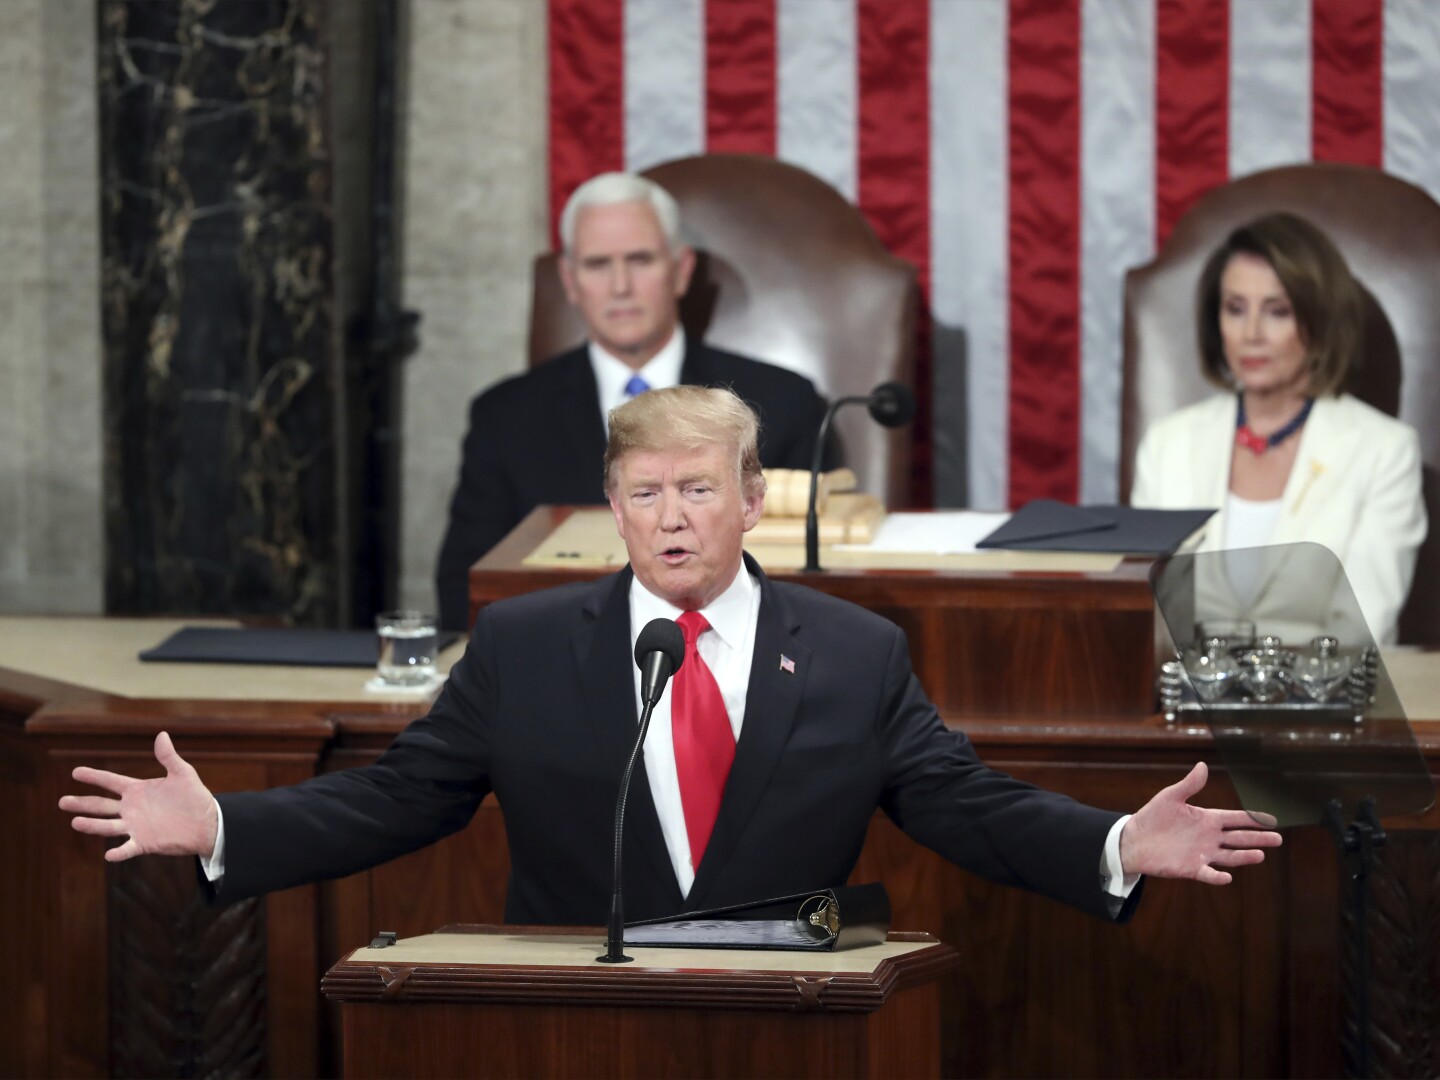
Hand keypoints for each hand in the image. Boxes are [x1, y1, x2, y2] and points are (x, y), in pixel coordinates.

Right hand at [58, 732, 218, 861]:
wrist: (207, 822)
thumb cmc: (194, 797)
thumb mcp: (182, 773)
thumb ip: (169, 757)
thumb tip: (162, 734)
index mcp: (138, 790)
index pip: (111, 782)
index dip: (94, 776)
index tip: (75, 772)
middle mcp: (132, 808)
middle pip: (101, 805)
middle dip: (82, 803)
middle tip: (62, 801)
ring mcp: (135, 826)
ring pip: (108, 826)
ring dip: (92, 825)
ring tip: (75, 822)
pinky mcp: (144, 843)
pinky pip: (127, 848)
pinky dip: (119, 852)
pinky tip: (109, 854)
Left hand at [1120, 761, 1281, 884]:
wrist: (1134, 839)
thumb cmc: (1153, 816)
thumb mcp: (1171, 797)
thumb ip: (1189, 785)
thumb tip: (1203, 765)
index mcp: (1207, 819)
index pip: (1235, 819)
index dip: (1253, 819)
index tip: (1272, 820)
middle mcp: (1209, 837)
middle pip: (1239, 838)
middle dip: (1258, 838)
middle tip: (1278, 839)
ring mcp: (1202, 854)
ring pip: (1229, 856)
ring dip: (1244, 857)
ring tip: (1260, 855)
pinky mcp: (1191, 868)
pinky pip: (1207, 873)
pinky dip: (1217, 876)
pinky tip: (1227, 877)